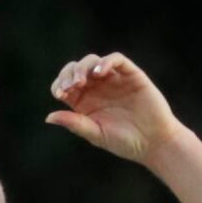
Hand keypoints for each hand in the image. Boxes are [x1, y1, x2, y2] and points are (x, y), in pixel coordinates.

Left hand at [45, 51, 186, 162]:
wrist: (153, 142)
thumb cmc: (124, 142)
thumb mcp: (95, 133)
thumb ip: (74, 123)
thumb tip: (48, 117)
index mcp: (84, 102)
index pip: (64, 85)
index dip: (59, 85)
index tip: (60, 94)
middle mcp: (96, 88)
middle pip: (76, 69)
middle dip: (69, 74)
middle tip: (70, 87)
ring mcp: (113, 79)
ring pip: (93, 61)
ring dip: (84, 67)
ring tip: (82, 81)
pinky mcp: (131, 74)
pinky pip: (116, 60)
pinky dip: (106, 61)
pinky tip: (100, 72)